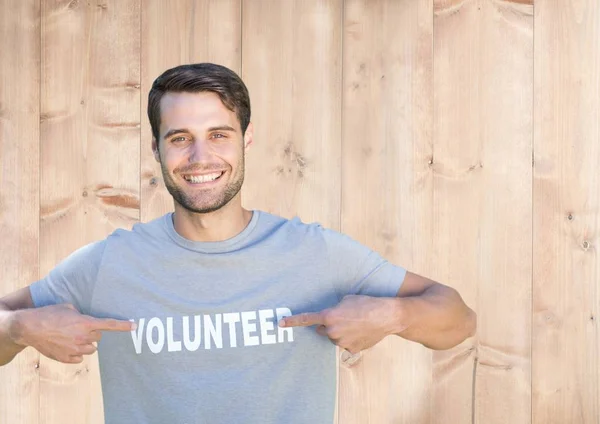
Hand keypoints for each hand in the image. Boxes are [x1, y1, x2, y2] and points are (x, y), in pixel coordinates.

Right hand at [10, 303, 134, 363]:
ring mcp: (75, 349)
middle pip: (99, 337)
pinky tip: (66, 345)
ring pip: (91, 349)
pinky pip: (80, 357)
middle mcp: (83, 337)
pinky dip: (76, 353)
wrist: (29, 328)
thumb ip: (82, 315)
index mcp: (85, 323)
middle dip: (92, 333)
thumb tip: (88, 320)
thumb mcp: (68, 308)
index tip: (135, 327)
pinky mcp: (67, 359)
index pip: (109, 324)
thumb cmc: (49, 314)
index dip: (123, 326)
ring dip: (85, 343)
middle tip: (79, 328)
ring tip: (71, 337)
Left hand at [279, 295, 397, 353]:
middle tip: (344, 318)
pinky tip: (362, 332)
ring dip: (341, 332)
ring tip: (357, 323)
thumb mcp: (346, 299)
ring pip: (334, 338)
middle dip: (329, 325)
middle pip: (323, 330)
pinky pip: (345, 344)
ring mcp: (341, 342)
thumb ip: (334, 309)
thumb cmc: (367, 303)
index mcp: (329, 316)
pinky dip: (351, 339)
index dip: (292, 321)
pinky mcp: (351, 350)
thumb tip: (330, 318)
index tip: (281, 324)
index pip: (307, 319)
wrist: (387, 316)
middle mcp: (332, 331)